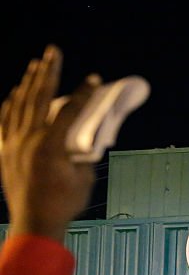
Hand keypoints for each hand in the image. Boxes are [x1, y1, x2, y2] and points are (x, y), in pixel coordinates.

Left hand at [0, 46, 100, 240]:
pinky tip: (16, 94)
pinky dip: (11, 103)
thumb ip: (83, 153)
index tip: (93, 78)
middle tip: (53, 51)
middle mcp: (28, 139)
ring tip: (37, 65)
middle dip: (48, 71)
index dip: (83, 93)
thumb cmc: (64, 203)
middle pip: (38, 97)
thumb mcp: (84, 177)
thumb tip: (84, 137)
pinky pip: (5, 120)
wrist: (35, 222)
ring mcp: (13, 143)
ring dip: (29, 82)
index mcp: (50, 146)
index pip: (69, 111)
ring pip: (19, 104)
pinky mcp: (5, 150)